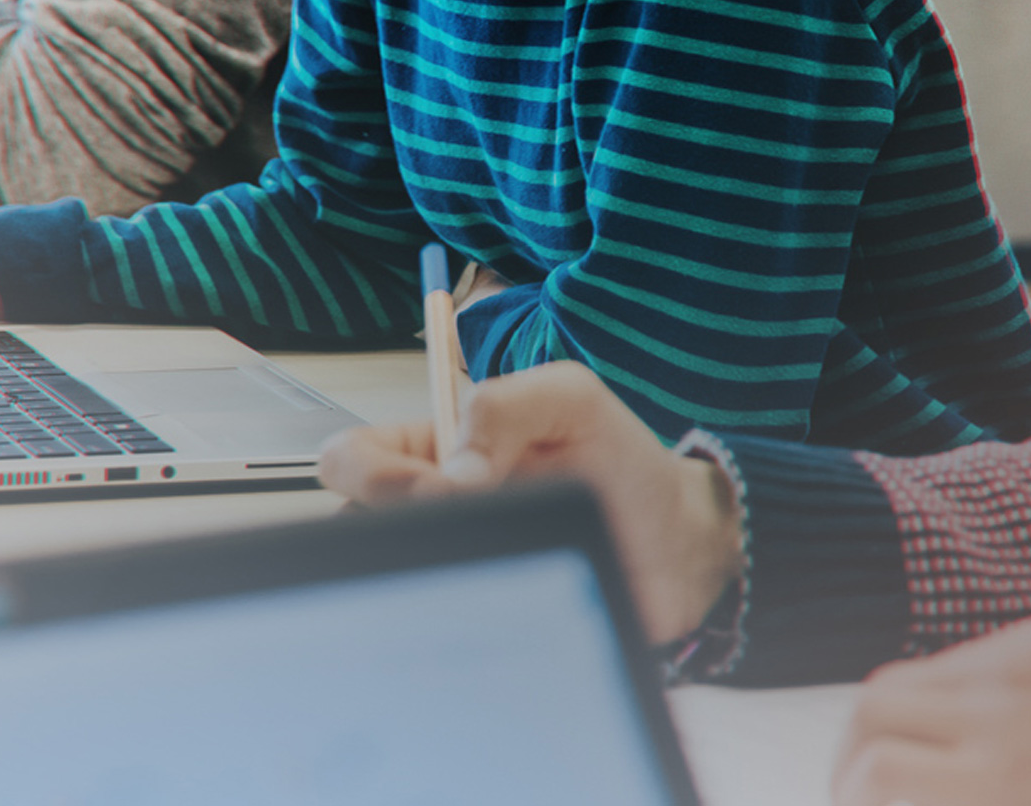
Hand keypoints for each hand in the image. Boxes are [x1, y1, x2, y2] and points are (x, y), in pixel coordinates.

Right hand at [318, 361, 739, 644]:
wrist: (679, 547)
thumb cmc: (622, 462)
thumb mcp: (570, 399)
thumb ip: (505, 409)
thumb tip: (449, 475)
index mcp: (433, 447)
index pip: (350, 458)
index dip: (376, 476)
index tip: (446, 487)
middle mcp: (430, 511)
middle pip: (351, 528)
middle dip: (400, 526)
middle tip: (471, 528)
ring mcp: (448, 568)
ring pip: (387, 583)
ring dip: (432, 573)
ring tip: (500, 564)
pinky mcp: (474, 620)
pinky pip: (434, 632)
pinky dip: (461, 617)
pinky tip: (508, 603)